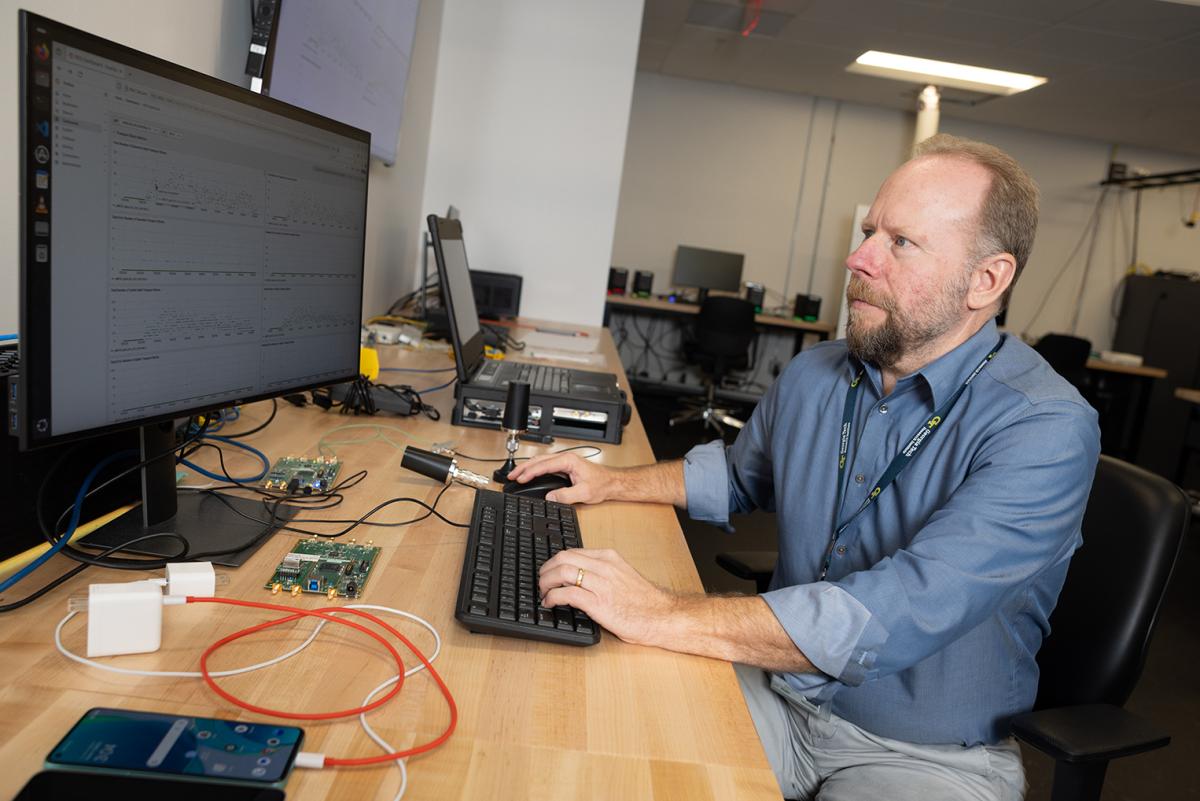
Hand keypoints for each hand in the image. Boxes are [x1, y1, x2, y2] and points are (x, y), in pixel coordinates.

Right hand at [506, 452, 612, 504]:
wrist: (611, 482)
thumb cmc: (601, 484)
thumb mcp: (584, 493)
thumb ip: (566, 495)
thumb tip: (550, 497)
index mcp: (569, 461)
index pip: (544, 465)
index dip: (530, 472)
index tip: (520, 479)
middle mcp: (565, 458)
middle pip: (539, 460)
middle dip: (523, 468)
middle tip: (510, 476)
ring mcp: (564, 461)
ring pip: (540, 461)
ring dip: (527, 468)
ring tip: (515, 475)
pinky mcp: (564, 466)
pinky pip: (545, 465)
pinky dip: (534, 469)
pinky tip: (528, 474)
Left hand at [538, 548, 677, 646]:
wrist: (661, 616)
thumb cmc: (644, 601)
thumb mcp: (622, 575)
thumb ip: (603, 572)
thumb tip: (579, 577)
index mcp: (609, 558)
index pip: (572, 552)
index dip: (554, 562)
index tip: (549, 572)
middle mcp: (604, 566)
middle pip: (563, 558)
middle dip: (546, 570)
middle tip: (541, 582)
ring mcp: (601, 584)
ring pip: (562, 572)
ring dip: (546, 582)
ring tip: (543, 592)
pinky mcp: (598, 602)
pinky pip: (567, 593)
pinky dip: (553, 597)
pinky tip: (550, 603)